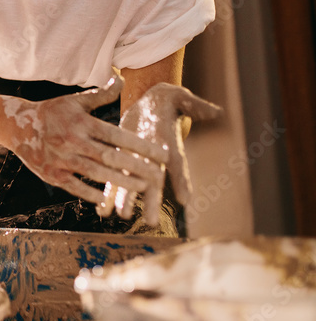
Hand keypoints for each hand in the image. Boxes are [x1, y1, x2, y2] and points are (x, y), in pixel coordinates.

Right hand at [7, 71, 168, 205]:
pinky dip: (91, 193)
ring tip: (142, 188)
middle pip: (110, 156)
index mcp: (82, 122)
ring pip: (96, 173)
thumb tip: (121, 78)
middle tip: (159, 176)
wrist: (16, 126)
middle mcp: (73, 141)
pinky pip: (74, 186)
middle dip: (136, 167)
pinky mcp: (51, 174)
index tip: (162, 155)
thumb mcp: (74, 101)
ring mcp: (61, 159)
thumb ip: (100, 94)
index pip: (117, 135)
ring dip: (120, 182)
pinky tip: (107, 200)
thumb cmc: (51, 112)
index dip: (141, 146)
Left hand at [99, 83, 221, 225]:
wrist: (153, 103)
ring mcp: (138, 160)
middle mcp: (154, 158)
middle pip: (154, 181)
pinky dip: (108, 194)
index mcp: (168, 144)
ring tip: (121, 216)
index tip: (184, 199)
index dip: (181, 181)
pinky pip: (114, 178)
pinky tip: (102, 211)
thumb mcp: (182, 98)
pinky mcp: (122, 158)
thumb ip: (196, 106)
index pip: (178, 165)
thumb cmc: (170, 100)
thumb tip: (217, 112)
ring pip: (132, 183)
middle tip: (150, 222)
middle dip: (151, 200)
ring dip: (126, 199)